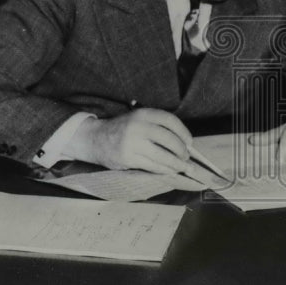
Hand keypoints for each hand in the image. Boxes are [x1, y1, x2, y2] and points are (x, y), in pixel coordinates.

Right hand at [66, 108, 217, 185]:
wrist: (95, 139)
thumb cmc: (123, 129)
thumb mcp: (138, 119)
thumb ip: (156, 126)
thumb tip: (183, 141)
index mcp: (143, 114)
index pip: (170, 121)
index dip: (183, 132)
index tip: (190, 141)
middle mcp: (138, 127)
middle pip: (168, 139)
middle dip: (181, 150)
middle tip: (186, 156)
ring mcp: (132, 143)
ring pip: (161, 155)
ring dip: (175, 163)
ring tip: (183, 166)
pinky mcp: (128, 158)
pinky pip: (151, 166)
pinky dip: (164, 169)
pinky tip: (170, 170)